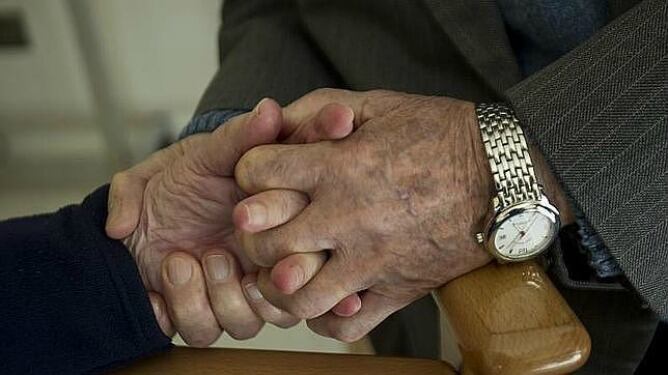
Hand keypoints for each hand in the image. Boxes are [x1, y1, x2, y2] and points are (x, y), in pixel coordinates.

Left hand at [106, 98, 360, 344]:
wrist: (130, 223)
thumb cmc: (173, 184)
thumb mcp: (202, 154)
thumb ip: (238, 136)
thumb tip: (270, 108)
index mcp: (279, 222)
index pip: (317, 229)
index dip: (308, 230)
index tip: (271, 223)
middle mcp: (271, 260)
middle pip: (304, 285)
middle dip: (277, 276)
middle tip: (231, 250)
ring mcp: (244, 291)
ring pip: (264, 318)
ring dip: (223, 293)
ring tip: (186, 258)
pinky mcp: (212, 315)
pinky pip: (216, 332)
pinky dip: (190, 307)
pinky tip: (170, 276)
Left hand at [234, 89, 494, 341]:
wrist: (503, 173)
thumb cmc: (441, 133)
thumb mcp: (378, 104)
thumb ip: (319, 108)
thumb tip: (274, 121)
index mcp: (339, 166)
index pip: (256, 174)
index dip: (250, 173)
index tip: (264, 176)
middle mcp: (348, 216)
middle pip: (264, 242)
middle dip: (253, 235)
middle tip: (265, 229)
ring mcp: (373, 260)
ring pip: (297, 295)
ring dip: (283, 286)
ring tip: (288, 270)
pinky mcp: (398, 290)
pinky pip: (347, 325)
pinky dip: (327, 317)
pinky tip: (327, 296)